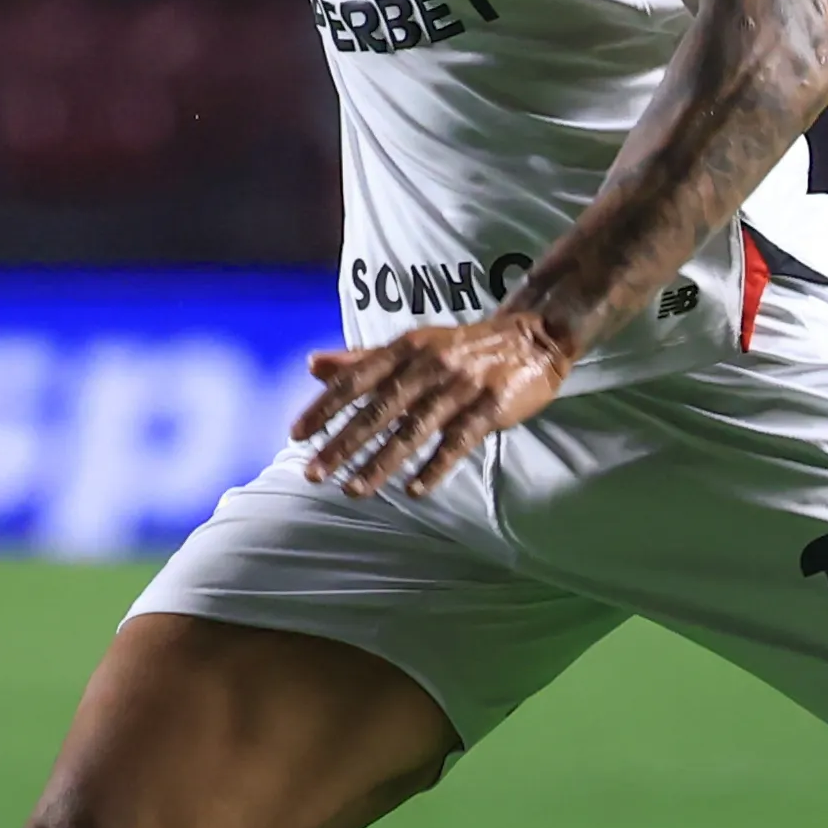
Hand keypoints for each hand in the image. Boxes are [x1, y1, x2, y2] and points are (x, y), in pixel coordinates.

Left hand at [294, 314, 578, 498]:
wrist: (532, 337)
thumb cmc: (460, 347)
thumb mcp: (410, 345)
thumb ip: (361, 359)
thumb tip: (312, 365)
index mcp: (405, 348)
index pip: (355, 379)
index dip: (325, 407)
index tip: (296, 434)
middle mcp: (428, 365)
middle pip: (378, 409)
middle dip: (343, 443)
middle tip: (313, 473)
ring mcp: (460, 386)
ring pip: (413, 430)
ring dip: (381, 463)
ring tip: (353, 490)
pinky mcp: (491, 407)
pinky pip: (458, 441)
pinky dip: (435, 466)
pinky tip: (414, 490)